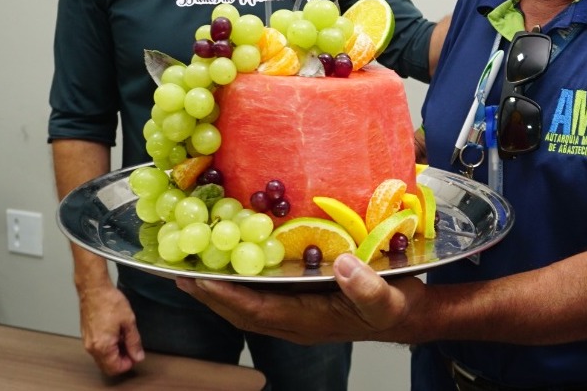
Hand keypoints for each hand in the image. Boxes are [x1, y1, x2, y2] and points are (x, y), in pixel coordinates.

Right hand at [78, 282, 145, 374]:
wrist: (94, 289)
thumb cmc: (109, 301)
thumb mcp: (129, 322)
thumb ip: (134, 342)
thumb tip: (138, 355)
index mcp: (102, 346)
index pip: (115, 368)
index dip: (128, 363)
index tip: (136, 355)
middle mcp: (92, 347)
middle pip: (107, 366)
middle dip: (121, 360)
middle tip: (131, 348)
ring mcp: (87, 342)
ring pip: (102, 358)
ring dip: (114, 353)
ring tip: (124, 337)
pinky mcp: (86, 335)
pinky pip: (97, 349)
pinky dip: (107, 347)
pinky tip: (115, 334)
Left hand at [177, 253, 423, 344]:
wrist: (408, 315)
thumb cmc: (396, 305)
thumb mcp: (387, 298)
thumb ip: (366, 286)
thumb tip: (343, 265)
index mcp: (308, 321)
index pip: (256, 310)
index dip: (226, 296)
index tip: (199, 279)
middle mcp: (295, 322)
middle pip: (241, 312)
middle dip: (209, 294)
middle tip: (178, 272)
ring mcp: (296, 315)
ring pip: (248, 306)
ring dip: (219, 291)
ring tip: (192, 269)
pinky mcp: (301, 304)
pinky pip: (261, 297)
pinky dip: (240, 284)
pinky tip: (232, 265)